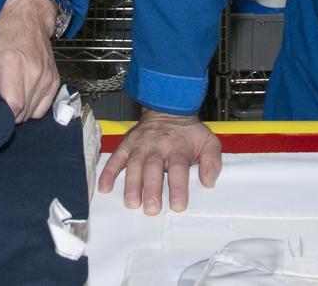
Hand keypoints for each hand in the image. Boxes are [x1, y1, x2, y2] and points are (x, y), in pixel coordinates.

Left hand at [0, 0, 60, 122]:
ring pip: (33, 113)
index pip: (14, 104)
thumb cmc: (2, 36)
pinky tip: (24, 94)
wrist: (30, 19)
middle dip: (9, 113)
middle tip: (0, 99)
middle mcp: (35, 72)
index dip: (2, 114)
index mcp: (14, 64)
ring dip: (21, 111)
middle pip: (23, 112)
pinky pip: (44, 108)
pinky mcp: (55, 81)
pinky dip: (33, 107)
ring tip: (12, 93)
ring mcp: (47, 77)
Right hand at [96, 110, 221, 213]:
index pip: (178, 168)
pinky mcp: (127, 145)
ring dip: (131, 184)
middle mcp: (158, 147)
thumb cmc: (187, 132)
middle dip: (151, 189)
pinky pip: (116, 158)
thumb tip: (208, 181)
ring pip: (134, 165)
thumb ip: (212, 161)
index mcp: (179, 148)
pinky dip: (109, 172)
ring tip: (131, 203)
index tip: (177, 205)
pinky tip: (105, 187)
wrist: (167, 108)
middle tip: (152, 208)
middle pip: (153, 168)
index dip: (177, 187)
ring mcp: (140, 146)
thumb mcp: (208, 141)